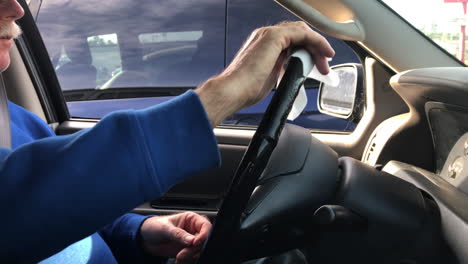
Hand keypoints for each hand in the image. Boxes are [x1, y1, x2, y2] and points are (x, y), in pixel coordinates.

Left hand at [139, 212, 211, 263]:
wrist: (144, 239)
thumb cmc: (154, 226)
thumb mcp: (164, 228)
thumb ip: (178, 234)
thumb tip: (191, 240)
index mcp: (191, 219)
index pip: (205, 226)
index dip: (203, 235)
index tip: (194, 243)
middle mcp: (193, 230)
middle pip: (203, 241)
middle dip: (193, 250)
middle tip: (181, 254)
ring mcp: (190, 242)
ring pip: (198, 251)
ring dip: (189, 257)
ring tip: (177, 258)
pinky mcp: (187, 251)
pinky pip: (192, 258)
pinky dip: (186, 262)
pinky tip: (177, 261)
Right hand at [195, 21, 334, 125]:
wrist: (234, 91)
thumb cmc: (246, 89)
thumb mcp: (269, 78)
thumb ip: (280, 70)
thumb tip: (293, 74)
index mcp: (263, 44)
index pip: (291, 40)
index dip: (307, 50)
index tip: (316, 65)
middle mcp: (265, 35)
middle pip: (299, 34)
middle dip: (314, 49)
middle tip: (323, 66)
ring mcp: (269, 34)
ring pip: (302, 32)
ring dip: (317, 46)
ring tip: (324, 64)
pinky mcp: (274, 37)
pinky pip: (303, 34)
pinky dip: (317, 42)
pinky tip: (323, 53)